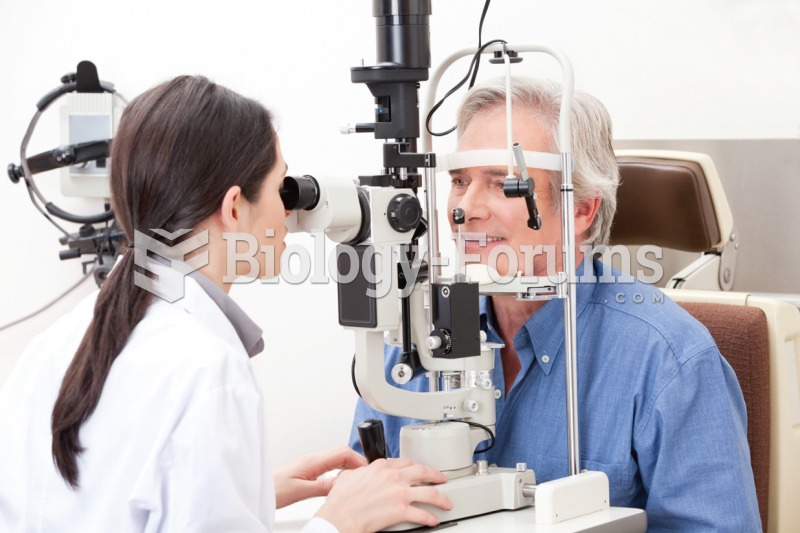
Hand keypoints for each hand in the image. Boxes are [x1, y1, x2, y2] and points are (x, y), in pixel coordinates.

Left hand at [274, 446, 367, 508]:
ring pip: (337, 459)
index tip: (368, 470)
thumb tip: (343, 484)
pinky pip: (330, 466)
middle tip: (367, 475)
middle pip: (342, 453)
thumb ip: (322, 487)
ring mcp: (311, 464)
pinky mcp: (309, 470)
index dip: (358, 460)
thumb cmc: (273, 488)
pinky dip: (341, 471)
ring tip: (359, 478)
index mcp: (312, 461)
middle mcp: (313, 459)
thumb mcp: (300, 491)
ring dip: (350, 466)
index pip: (342, 453)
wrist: (257, 487)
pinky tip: (343, 481)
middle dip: (357, 461)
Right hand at [314, 457, 452, 532]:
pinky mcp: (401, 511)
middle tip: (442, 479)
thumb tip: (362, 472)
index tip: (419, 470)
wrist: (339, 518)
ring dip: (441, 498)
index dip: (415, 466)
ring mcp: (399, 493)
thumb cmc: (341, 502)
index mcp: (381, 466)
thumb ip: (361, 472)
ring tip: (446, 503)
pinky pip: (422, 514)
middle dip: (436, 475)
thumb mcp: (349, 477)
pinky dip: (430, 517)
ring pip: (429, 492)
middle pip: (422, 472)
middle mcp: (393, 476)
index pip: (405, 462)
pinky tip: (433, 520)